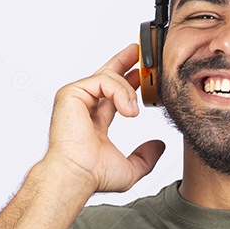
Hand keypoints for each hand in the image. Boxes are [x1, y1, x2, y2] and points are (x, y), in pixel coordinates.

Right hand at [42, 44, 165, 192]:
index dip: (128, 82)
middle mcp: (83, 106)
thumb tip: (158, 146)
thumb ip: (145, 157)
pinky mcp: (71, 93)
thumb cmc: (93, 175)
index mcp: (94, 120)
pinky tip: (127, 110)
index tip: (142, 74)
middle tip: (139, 52)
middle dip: (125, 61)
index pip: (112, 94)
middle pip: (106, 74)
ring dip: (128, 91)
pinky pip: (103, 80)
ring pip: (110, 77)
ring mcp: (76, 98)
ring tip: (134, 111)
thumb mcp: (129, 168)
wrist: (77, 176)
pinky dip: (119, 92)